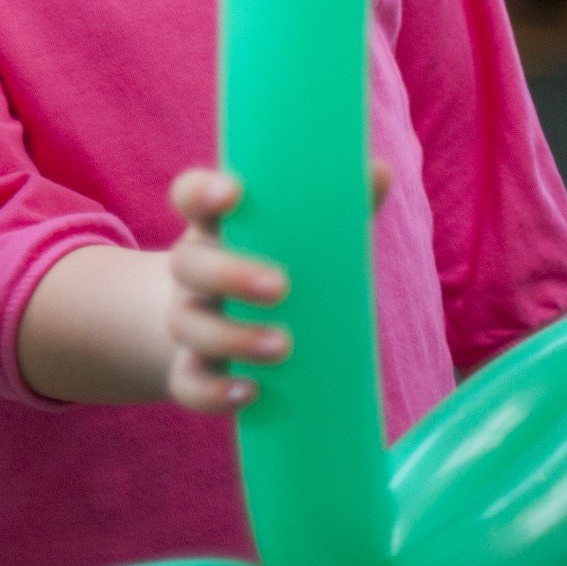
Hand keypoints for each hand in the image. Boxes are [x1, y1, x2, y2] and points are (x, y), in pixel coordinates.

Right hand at [163, 163, 390, 414]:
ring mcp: (189, 321)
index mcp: (216, 229)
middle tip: (280, 286)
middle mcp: (194, 273)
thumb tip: (380, 172)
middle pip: (189, 264)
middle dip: (230, 274)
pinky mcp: (191, 368)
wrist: (211, 323)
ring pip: (188, 326)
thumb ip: (336, 209)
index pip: (191, 197)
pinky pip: (187, 383)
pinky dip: (212, 392)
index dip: (202, 191)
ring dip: (232, 337)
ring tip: (284, 346)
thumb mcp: (296, 237)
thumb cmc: (271, 267)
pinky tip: (250, 393)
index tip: (232, 191)